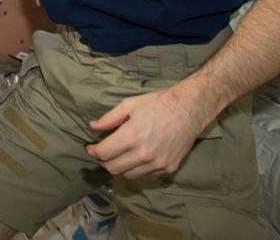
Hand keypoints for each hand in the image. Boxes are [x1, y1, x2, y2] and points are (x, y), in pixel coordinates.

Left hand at [85, 86, 212, 177]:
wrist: (189, 109)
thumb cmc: (158, 103)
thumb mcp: (130, 104)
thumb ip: (109, 118)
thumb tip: (93, 127)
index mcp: (132, 135)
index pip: (104, 153)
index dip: (93, 152)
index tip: (91, 148)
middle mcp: (144, 153)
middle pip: (113, 168)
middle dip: (103, 162)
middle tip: (102, 153)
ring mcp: (157, 163)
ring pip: (129, 175)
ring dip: (120, 167)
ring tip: (119, 156)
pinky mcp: (168, 168)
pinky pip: (146, 175)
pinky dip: (137, 169)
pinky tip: (137, 157)